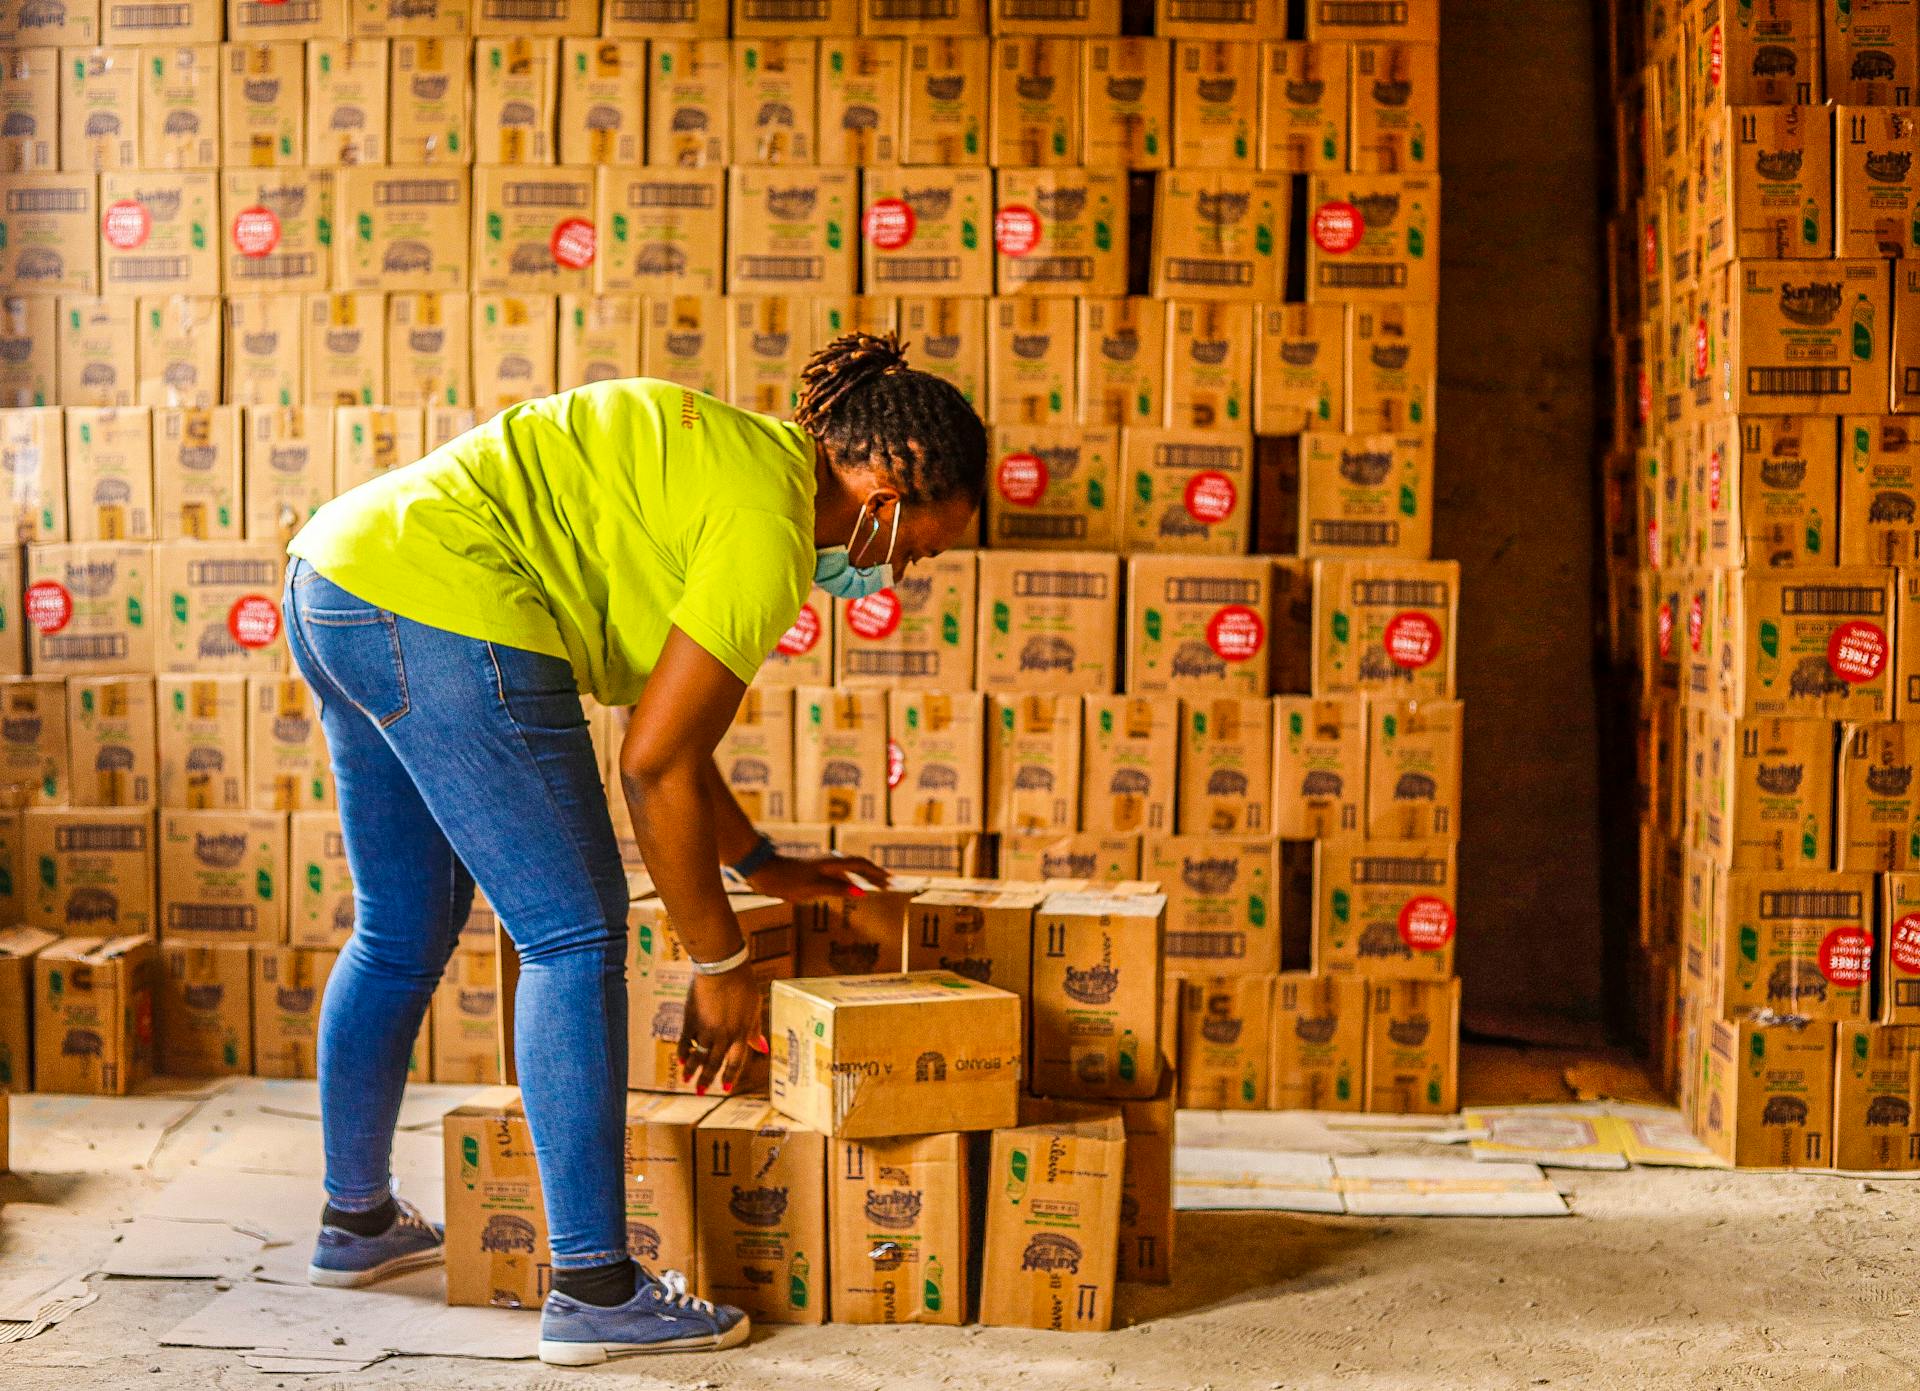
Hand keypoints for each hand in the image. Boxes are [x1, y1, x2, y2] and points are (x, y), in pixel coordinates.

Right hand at [678, 968, 766, 1094]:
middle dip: (707, 1079)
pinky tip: (680, 1060)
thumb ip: (754, 1030)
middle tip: (700, 1092)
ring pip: (699, 1056)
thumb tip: (762, 1048)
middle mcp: (724, 1035)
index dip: (730, 1076)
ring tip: (686, 1081)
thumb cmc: (742, 985)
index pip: (736, 1061)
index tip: (725, 1087)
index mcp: (741, 1032)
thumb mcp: (754, 1008)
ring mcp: (707, 1029)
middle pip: (715, 1063)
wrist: (723, 968)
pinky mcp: (692, 1020)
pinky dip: (683, 1052)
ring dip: (692, 1070)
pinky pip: (685, 1041)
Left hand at [747, 853, 890, 902]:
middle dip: (874, 874)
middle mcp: (829, 861)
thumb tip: (862, 893)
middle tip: (888, 885)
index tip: (891, 881)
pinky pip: (839, 873)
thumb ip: (838, 889)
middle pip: (857, 865)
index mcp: (832, 863)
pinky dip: (849, 880)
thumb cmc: (787, 879)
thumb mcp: (813, 887)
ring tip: (873, 886)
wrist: (763, 871)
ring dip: (862, 877)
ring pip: (848, 869)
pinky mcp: (813, 870)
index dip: (877, 873)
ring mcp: (821, 865)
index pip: (861, 865)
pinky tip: (848, 889)